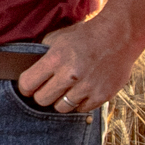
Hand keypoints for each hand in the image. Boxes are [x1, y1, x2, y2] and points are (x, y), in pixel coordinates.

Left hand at [18, 16, 133, 113]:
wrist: (119, 35)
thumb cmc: (86, 35)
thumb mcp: (59, 37)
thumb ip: (42, 54)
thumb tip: (28, 69)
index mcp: (56, 58)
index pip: (27, 84)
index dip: (25, 87)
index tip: (29, 87)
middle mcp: (70, 74)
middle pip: (42, 100)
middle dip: (42, 95)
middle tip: (49, 88)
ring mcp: (87, 87)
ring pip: (61, 108)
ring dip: (62, 100)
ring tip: (68, 88)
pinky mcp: (102, 95)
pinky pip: (81, 109)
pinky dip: (80, 102)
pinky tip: (83, 89)